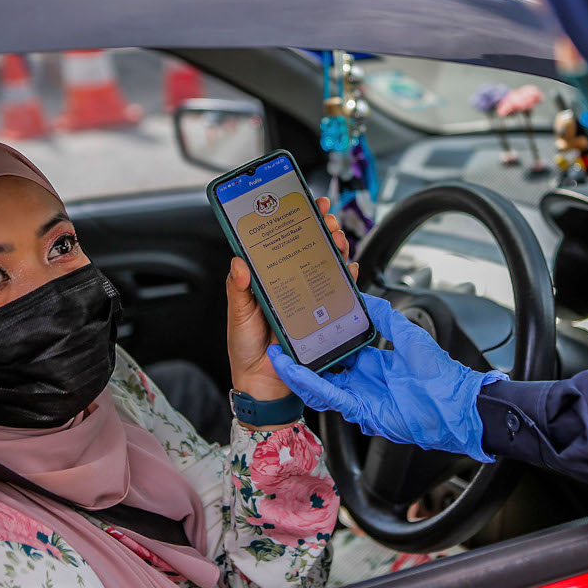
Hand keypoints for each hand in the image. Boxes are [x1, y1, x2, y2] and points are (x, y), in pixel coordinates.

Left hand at [226, 197, 357, 428]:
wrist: (262, 385)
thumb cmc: (245, 348)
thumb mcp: (238, 315)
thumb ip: (239, 289)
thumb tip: (239, 261)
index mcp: (268, 280)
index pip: (284, 244)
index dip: (295, 222)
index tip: (303, 203)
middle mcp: (291, 285)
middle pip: (310, 250)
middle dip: (322, 231)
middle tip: (326, 220)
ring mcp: (308, 300)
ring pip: (327, 267)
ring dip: (336, 250)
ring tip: (338, 238)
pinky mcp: (322, 317)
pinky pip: (339, 294)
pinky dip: (347, 279)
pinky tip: (349, 269)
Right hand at [267, 293, 503, 461]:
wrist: (456, 403)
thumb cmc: (440, 373)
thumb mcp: (408, 334)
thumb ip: (385, 317)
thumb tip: (367, 298)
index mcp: (373, 364)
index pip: (339, 352)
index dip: (319, 342)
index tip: (304, 327)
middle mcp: (363, 382)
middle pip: (324, 371)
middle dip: (301, 359)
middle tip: (281, 341)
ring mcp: (361, 398)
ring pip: (320, 386)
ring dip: (298, 373)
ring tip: (278, 357)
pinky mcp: (362, 411)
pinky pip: (331, 397)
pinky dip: (312, 385)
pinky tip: (296, 371)